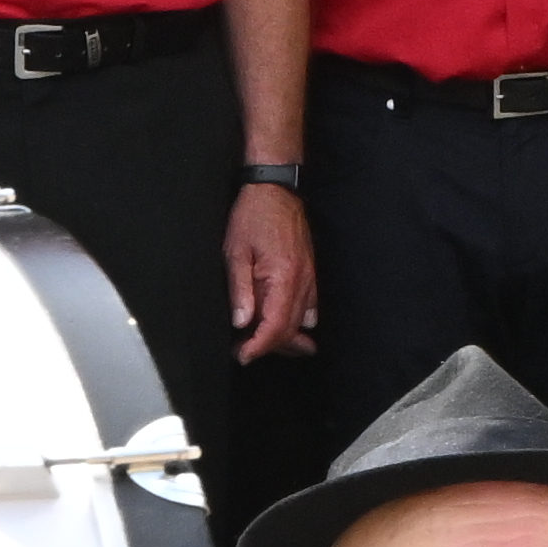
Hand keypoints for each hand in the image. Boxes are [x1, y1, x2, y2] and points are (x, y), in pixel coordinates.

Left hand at [224, 183, 317, 358]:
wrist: (275, 190)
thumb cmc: (252, 217)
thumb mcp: (236, 252)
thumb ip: (240, 290)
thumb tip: (242, 323)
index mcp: (283, 278)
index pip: (275, 326)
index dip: (258, 347)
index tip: (242, 356)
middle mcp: (302, 281)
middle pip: (290, 329)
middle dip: (268, 346)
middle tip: (244, 351)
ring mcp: (310, 277)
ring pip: (302, 321)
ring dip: (284, 338)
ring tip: (263, 346)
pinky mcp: (311, 273)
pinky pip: (310, 307)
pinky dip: (299, 322)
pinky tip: (291, 329)